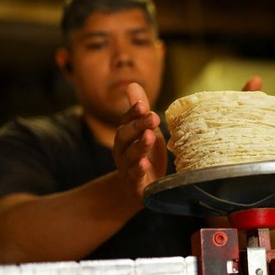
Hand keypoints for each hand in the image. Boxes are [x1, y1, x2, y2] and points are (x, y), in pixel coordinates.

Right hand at [112, 83, 166, 205]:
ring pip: (130, 156)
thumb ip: (141, 112)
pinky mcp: (135, 184)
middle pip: (124, 136)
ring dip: (140, 145)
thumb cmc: (146, 156)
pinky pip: (134, 176)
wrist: (141, 189)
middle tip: (153, 116)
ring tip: (150, 136)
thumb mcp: (147, 132)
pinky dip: (138, 170)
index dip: (133, 112)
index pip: (126, 121)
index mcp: (125, 137)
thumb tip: (132, 84)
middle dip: (137, 125)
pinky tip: (144, 163)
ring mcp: (127, 168)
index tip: (143, 104)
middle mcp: (122, 151)